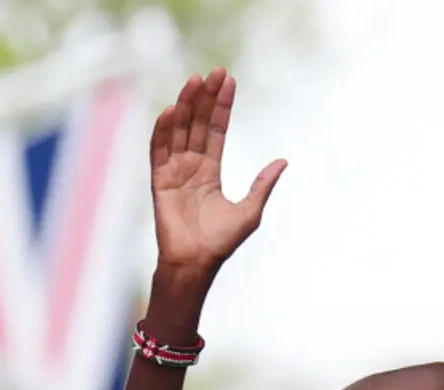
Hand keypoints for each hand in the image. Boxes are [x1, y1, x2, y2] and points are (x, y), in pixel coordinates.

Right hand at [150, 68, 287, 280]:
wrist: (197, 262)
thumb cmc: (222, 241)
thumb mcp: (250, 209)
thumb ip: (263, 183)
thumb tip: (283, 160)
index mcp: (210, 171)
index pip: (216, 130)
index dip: (222, 106)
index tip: (229, 81)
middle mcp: (191, 166)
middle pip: (197, 123)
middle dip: (206, 97)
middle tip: (215, 72)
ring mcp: (174, 171)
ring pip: (179, 130)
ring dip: (186, 104)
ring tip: (195, 81)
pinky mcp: (160, 180)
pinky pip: (159, 150)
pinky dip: (163, 130)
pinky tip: (172, 110)